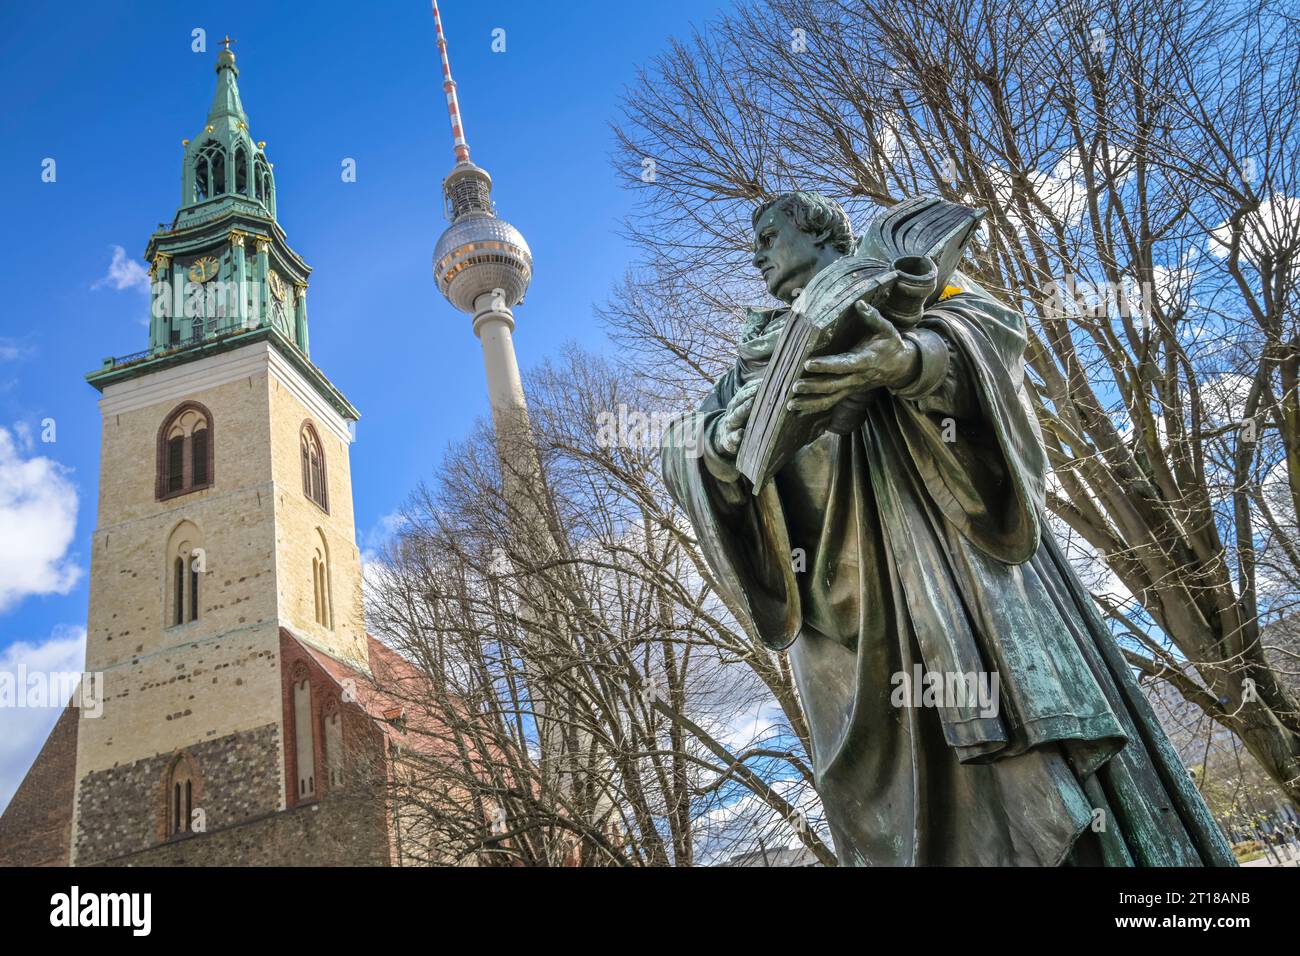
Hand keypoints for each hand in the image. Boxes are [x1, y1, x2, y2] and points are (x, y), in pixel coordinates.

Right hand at [715, 378, 759, 456]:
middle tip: (758, 389)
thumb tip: (779, 384)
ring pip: (735, 416)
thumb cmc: (742, 419)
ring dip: (743, 410)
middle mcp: (732, 411)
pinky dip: (736, 435)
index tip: (764, 382)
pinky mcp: (729, 439)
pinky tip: (741, 432)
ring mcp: (730, 425)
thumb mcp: (746, 407)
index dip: (753, 386)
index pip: (744, 391)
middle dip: (748, 394)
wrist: (725, 436)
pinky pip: (732, 437)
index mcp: (737, 402)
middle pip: (739, 401)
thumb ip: (758, 398)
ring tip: (750, 405)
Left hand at [787, 301, 919, 415]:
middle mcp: (857, 378)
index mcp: (865, 361)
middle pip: (833, 385)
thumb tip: (859, 304)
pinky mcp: (848, 392)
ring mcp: (852, 388)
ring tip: (791, 404)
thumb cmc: (891, 345)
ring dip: (810, 402)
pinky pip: (830, 402)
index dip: (827, 365)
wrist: (901, 368)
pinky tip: (797, 411)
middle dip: (813, 387)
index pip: (844, 365)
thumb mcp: (887, 330)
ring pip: (830, 398)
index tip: (809, 363)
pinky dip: (814, 407)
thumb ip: (873, 318)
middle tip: (795, 386)